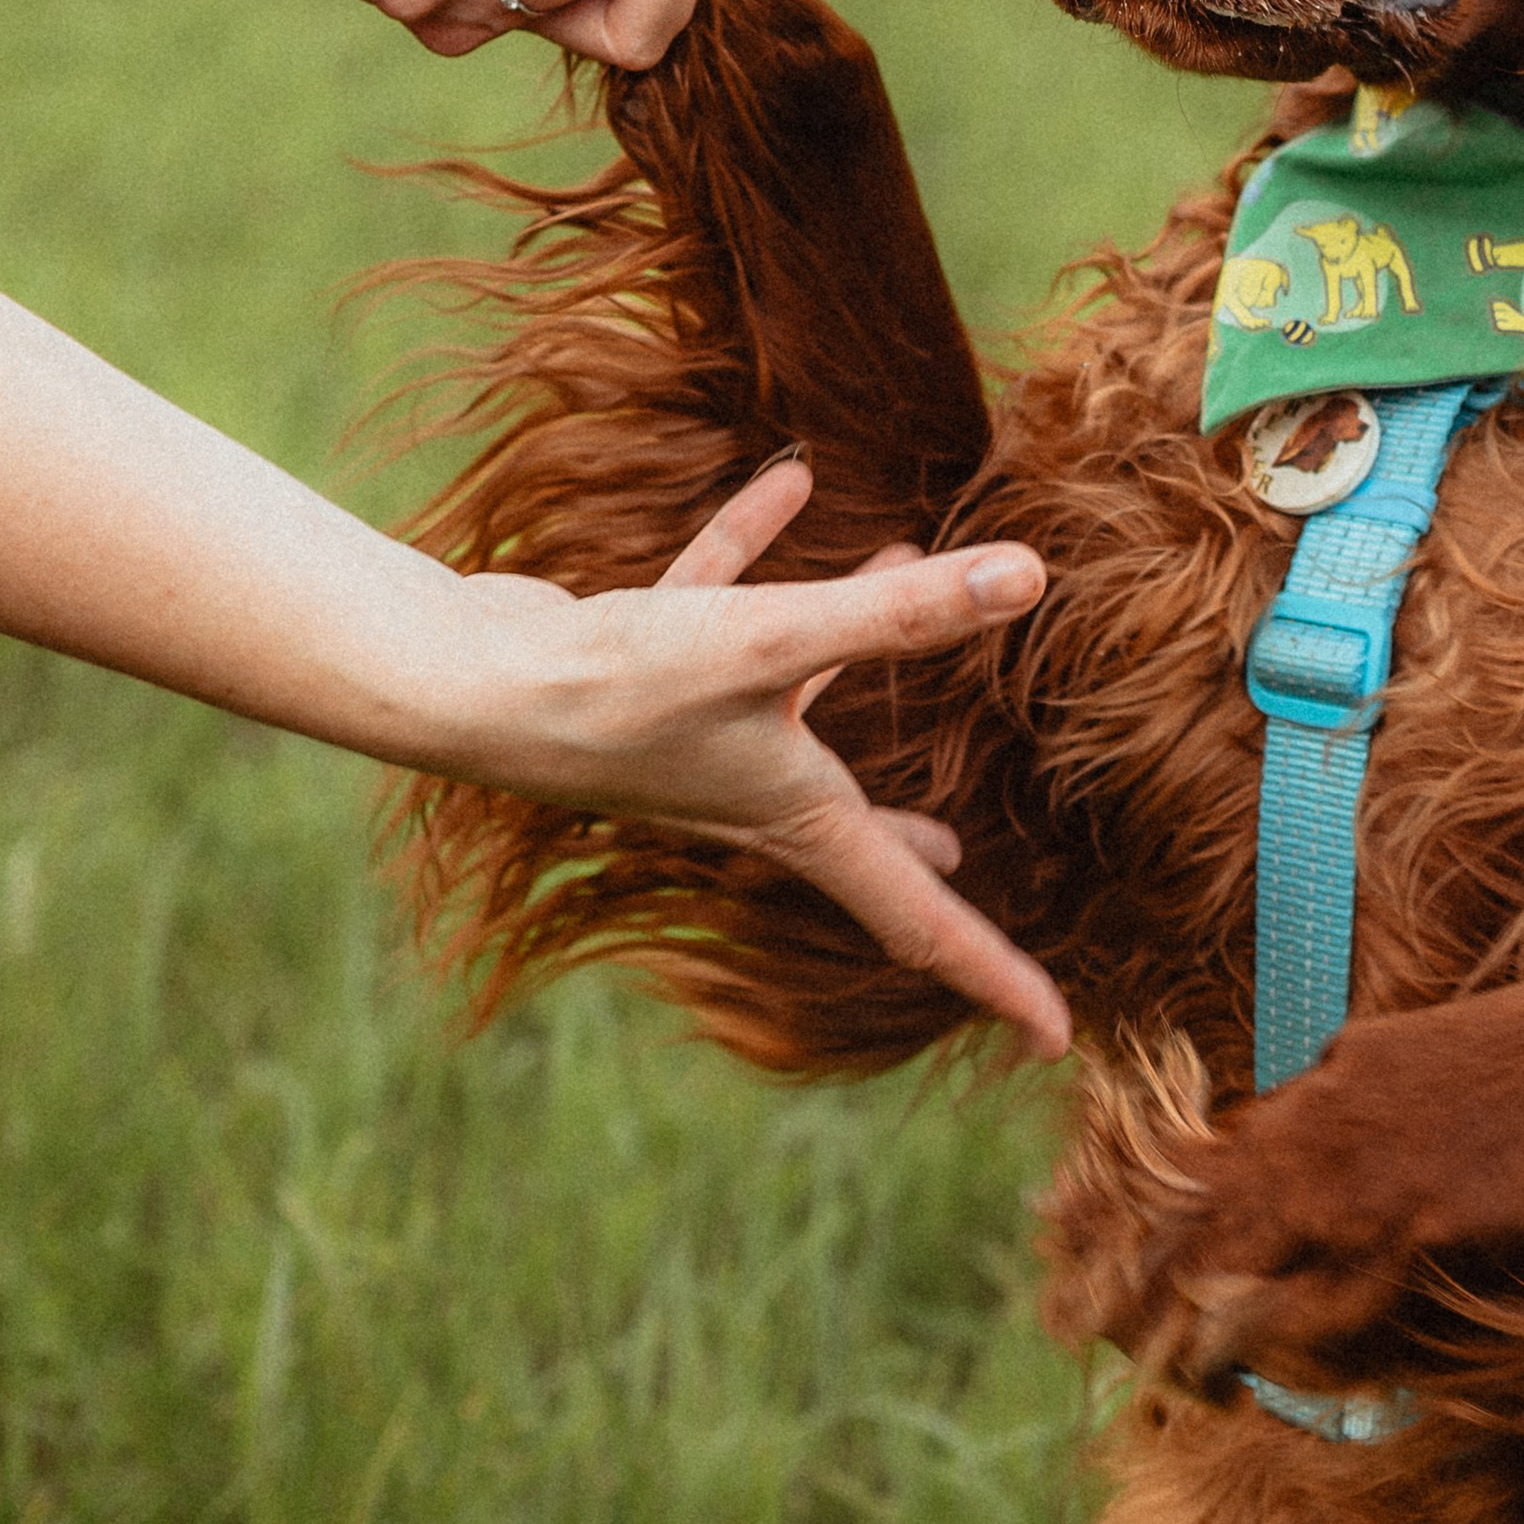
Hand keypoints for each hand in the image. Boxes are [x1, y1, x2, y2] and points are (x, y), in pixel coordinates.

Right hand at [447, 463, 1069, 1057]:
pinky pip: (719, 608)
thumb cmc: (617, 690)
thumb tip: (1031, 574)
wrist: (463, 680)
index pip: (922, 925)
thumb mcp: (776, 644)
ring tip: (907, 596)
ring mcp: (692, 739)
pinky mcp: (643, 672)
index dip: (996, 978)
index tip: (1060, 1039)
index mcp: (799, 823)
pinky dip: (753, 553)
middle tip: (961, 863)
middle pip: (856, 838)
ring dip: (853, 656)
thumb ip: (902, 614)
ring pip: (791, 707)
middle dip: (909, 853)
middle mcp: (750, 798)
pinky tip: (787, 485)